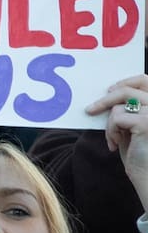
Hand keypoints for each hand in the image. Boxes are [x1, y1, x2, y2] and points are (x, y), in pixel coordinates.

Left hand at [86, 76, 147, 208]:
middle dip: (107, 98)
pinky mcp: (147, 123)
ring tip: (113, 139)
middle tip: (91, 109)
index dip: (126, 81)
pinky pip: (117, 117)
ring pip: (120, 105)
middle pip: (129, 89)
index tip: (109, 90)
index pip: (145, 79)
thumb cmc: (140, 153)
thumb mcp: (132, 126)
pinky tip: (115, 145)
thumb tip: (108, 92)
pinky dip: (110, 131)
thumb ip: (129, 108)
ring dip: (110, 123)